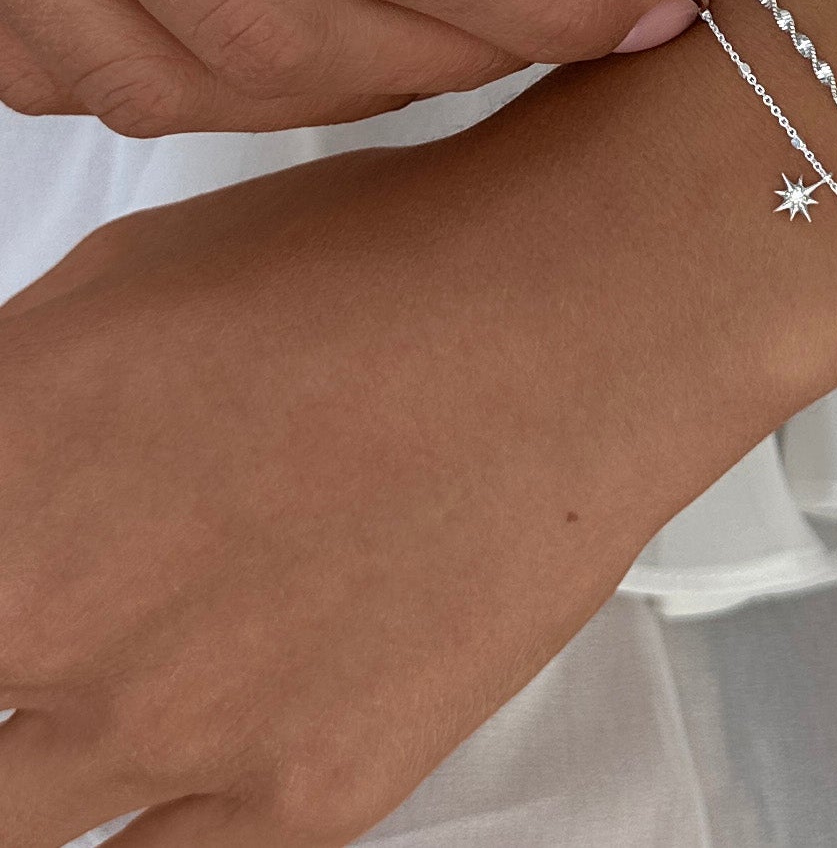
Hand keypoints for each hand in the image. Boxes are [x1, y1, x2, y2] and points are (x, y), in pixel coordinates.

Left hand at [0, 39, 808, 846]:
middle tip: (76, 617)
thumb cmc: (367, 270)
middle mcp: (44, 621)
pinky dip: (168, 806)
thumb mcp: (124, 277)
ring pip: (26, 817)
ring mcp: (169, 731)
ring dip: (60, 755)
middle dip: (18, 650)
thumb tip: (6, 459)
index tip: (17, 586)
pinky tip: (211, 728)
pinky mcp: (298, 799)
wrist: (553, 326)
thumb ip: (12, 395)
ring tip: (148, 670)